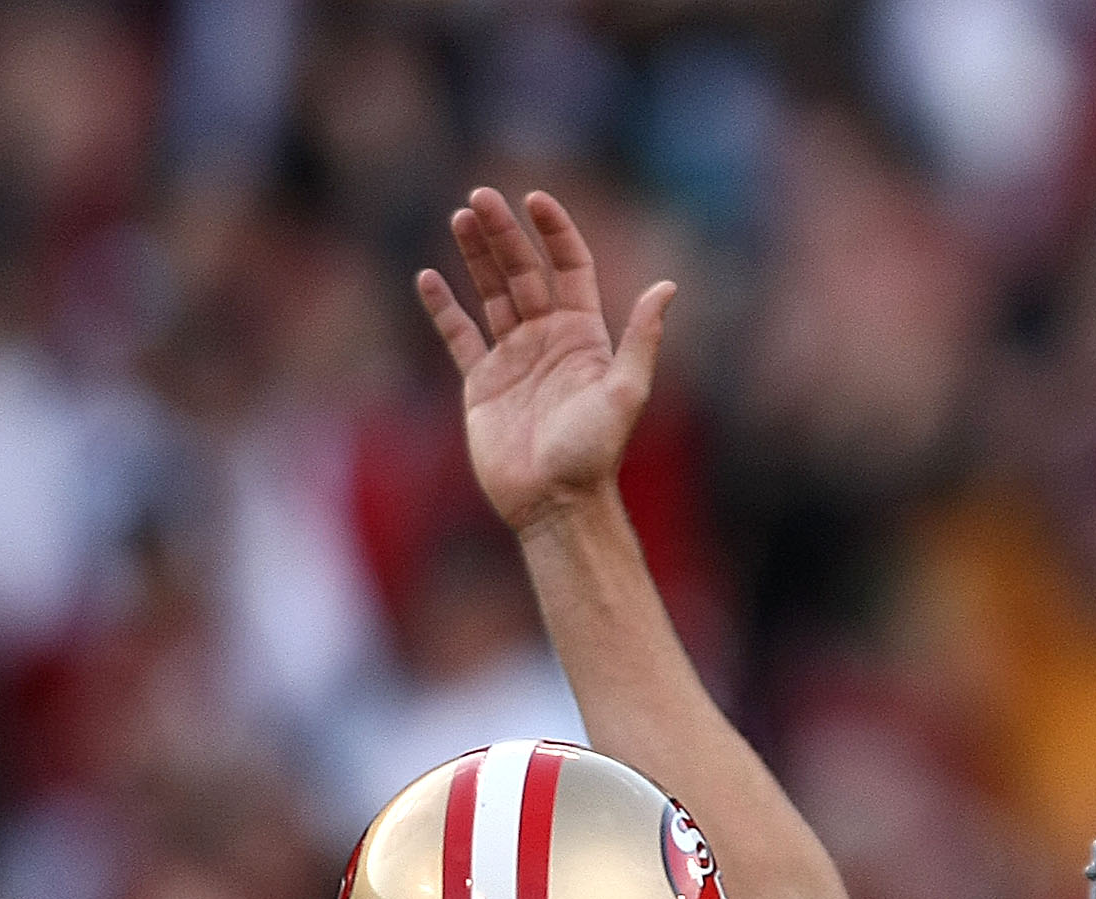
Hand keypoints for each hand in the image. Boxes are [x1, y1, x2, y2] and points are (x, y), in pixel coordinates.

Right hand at [415, 188, 674, 534]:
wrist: (555, 503)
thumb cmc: (594, 453)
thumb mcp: (625, 393)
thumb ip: (641, 339)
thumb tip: (667, 286)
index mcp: (585, 336)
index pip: (569, 268)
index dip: (554, 232)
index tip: (534, 199)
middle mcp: (549, 339)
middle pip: (524, 271)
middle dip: (504, 234)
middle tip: (479, 197)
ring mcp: (514, 358)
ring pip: (491, 293)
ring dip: (475, 256)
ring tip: (459, 216)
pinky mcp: (482, 382)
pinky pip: (459, 335)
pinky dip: (443, 308)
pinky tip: (428, 277)